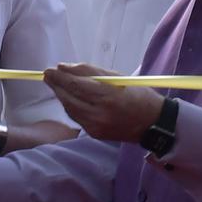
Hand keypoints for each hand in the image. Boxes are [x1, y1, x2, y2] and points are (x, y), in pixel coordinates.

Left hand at [43, 64, 163, 142]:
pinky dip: (70, 106)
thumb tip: (65, 67)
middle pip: (69, 97)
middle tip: (47, 74)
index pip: (76, 84)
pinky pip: (76, 117)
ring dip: (61, 95)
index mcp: (108, 95)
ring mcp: (96, 126)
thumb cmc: (138, 95)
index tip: (51, 68)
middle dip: (56, 84)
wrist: (153, 123)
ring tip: (56, 84)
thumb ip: (90, 72)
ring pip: (69, 108)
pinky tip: (68, 98)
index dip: (61, 76)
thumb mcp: (118, 77)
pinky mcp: (94, 133)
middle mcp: (100, 113)